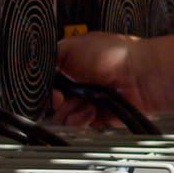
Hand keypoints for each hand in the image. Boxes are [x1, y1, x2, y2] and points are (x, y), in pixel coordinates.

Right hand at [52, 33, 173, 126]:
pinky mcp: (99, 117)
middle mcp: (79, 83)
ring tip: (85, 102)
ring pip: (64, 116)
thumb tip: (33, 68)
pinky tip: (92, 110)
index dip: (43, 89)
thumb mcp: (70, 47)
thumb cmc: (112, 54)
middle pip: (52, 102)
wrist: (140, 75)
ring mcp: (89, 101)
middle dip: (55, 102)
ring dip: (71, 110)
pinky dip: (83, 119)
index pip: (45, 82)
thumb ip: (48, 57)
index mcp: (71, 64)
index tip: (46, 90)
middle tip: (63, 97)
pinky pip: (81, 125)